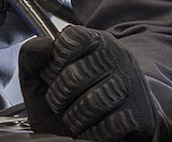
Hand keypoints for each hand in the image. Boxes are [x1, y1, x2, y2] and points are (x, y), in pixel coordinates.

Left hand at [19, 25, 163, 141]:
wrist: (105, 129)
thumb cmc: (71, 98)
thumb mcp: (43, 75)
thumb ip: (32, 56)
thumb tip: (44, 47)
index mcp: (95, 40)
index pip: (69, 40)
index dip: (54, 63)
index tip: (55, 74)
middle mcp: (118, 57)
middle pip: (74, 76)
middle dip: (58, 97)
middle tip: (61, 103)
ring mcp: (132, 84)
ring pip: (92, 103)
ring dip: (74, 118)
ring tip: (76, 117)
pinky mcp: (140, 113)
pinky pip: (110, 125)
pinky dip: (93, 133)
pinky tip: (93, 128)